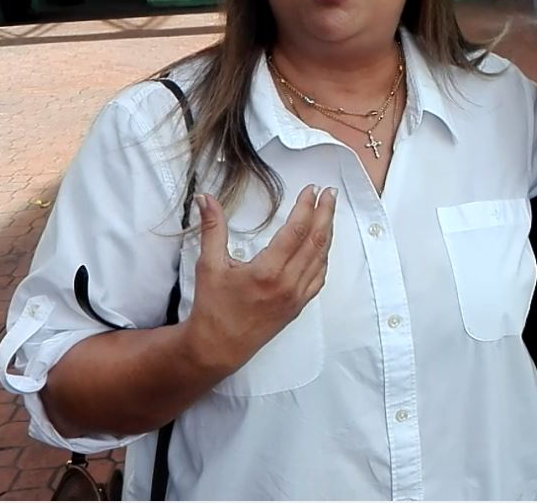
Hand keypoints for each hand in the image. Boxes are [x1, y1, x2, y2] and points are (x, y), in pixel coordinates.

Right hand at [183, 184, 335, 373]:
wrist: (218, 347)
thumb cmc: (213, 308)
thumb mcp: (209, 265)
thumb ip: (212, 228)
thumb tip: (206, 198)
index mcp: (267, 271)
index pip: (296, 231)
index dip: (307, 207)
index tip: (312, 190)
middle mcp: (288, 284)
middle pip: (316, 240)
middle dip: (326, 213)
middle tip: (329, 193)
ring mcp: (296, 296)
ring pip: (321, 258)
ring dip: (327, 232)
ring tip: (328, 211)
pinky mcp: (299, 306)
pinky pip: (319, 277)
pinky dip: (324, 257)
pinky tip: (323, 244)